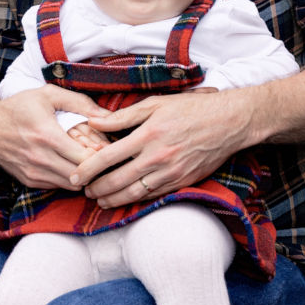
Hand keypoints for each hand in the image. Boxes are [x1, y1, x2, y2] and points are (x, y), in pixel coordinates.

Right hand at [0, 86, 106, 189]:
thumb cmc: (19, 107)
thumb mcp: (47, 95)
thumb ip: (80, 102)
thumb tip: (107, 116)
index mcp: (47, 135)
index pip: (86, 158)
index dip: (101, 154)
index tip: (105, 146)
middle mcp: (40, 158)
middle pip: (82, 175)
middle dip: (96, 168)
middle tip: (102, 157)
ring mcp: (34, 172)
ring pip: (72, 185)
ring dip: (83, 176)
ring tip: (87, 161)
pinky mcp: (29, 181)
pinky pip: (58, 186)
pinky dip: (67, 179)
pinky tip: (68, 164)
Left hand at [71, 87, 255, 207]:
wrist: (228, 123)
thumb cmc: (190, 109)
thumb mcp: (154, 104)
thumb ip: (122, 116)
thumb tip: (93, 122)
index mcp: (146, 135)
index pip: (107, 157)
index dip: (88, 169)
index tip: (75, 176)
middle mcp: (157, 157)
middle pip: (117, 180)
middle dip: (97, 189)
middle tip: (83, 191)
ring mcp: (170, 172)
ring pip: (134, 193)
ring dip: (114, 199)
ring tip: (100, 200)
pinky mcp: (182, 182)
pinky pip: (154, 196)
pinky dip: (136, 200)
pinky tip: (125, 200)